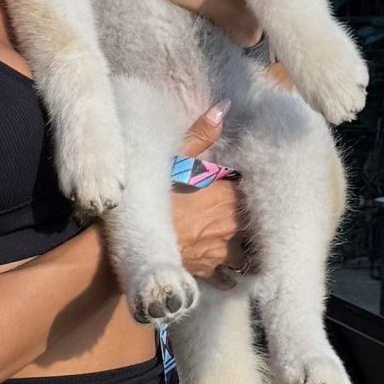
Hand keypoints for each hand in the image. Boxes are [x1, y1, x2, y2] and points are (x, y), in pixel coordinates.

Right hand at [170, 100, 248, 289]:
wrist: (131, 245)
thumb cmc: (152, 199)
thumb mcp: (174, 160)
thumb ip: (201, 134)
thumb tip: (224, 107)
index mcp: (227, 197)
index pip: (250, 190)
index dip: (246, 187)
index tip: (242, 184)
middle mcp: (231, 227)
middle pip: (253, 222)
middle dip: (249, 218)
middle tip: (242, 212)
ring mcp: (222, 254)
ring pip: (247, 252)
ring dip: (246, 247)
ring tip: (242, 243)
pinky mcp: (209, 273)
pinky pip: (230, 277)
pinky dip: (231, 273)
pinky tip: (229, 269)